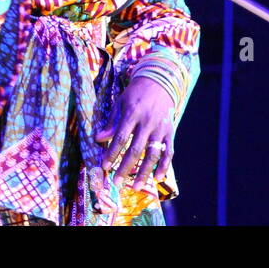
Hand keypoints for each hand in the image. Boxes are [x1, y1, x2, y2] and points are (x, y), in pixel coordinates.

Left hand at [95, 76, 174, 190]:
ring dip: (144, 172)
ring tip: (134, 186)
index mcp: (133, 113)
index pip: (121, 137)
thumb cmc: (136, 93)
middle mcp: (148, 122)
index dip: (112, 153)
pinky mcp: (170, 132)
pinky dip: (164, 166)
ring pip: (153, 154)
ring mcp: (160, 128)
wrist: (160, 81)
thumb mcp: (121, 102)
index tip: (104, 166)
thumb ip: (111, 122)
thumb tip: (98, 138)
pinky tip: (158, 179)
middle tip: (116, 182)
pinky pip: (169, 151)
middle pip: (136, 149)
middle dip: (125, 167)